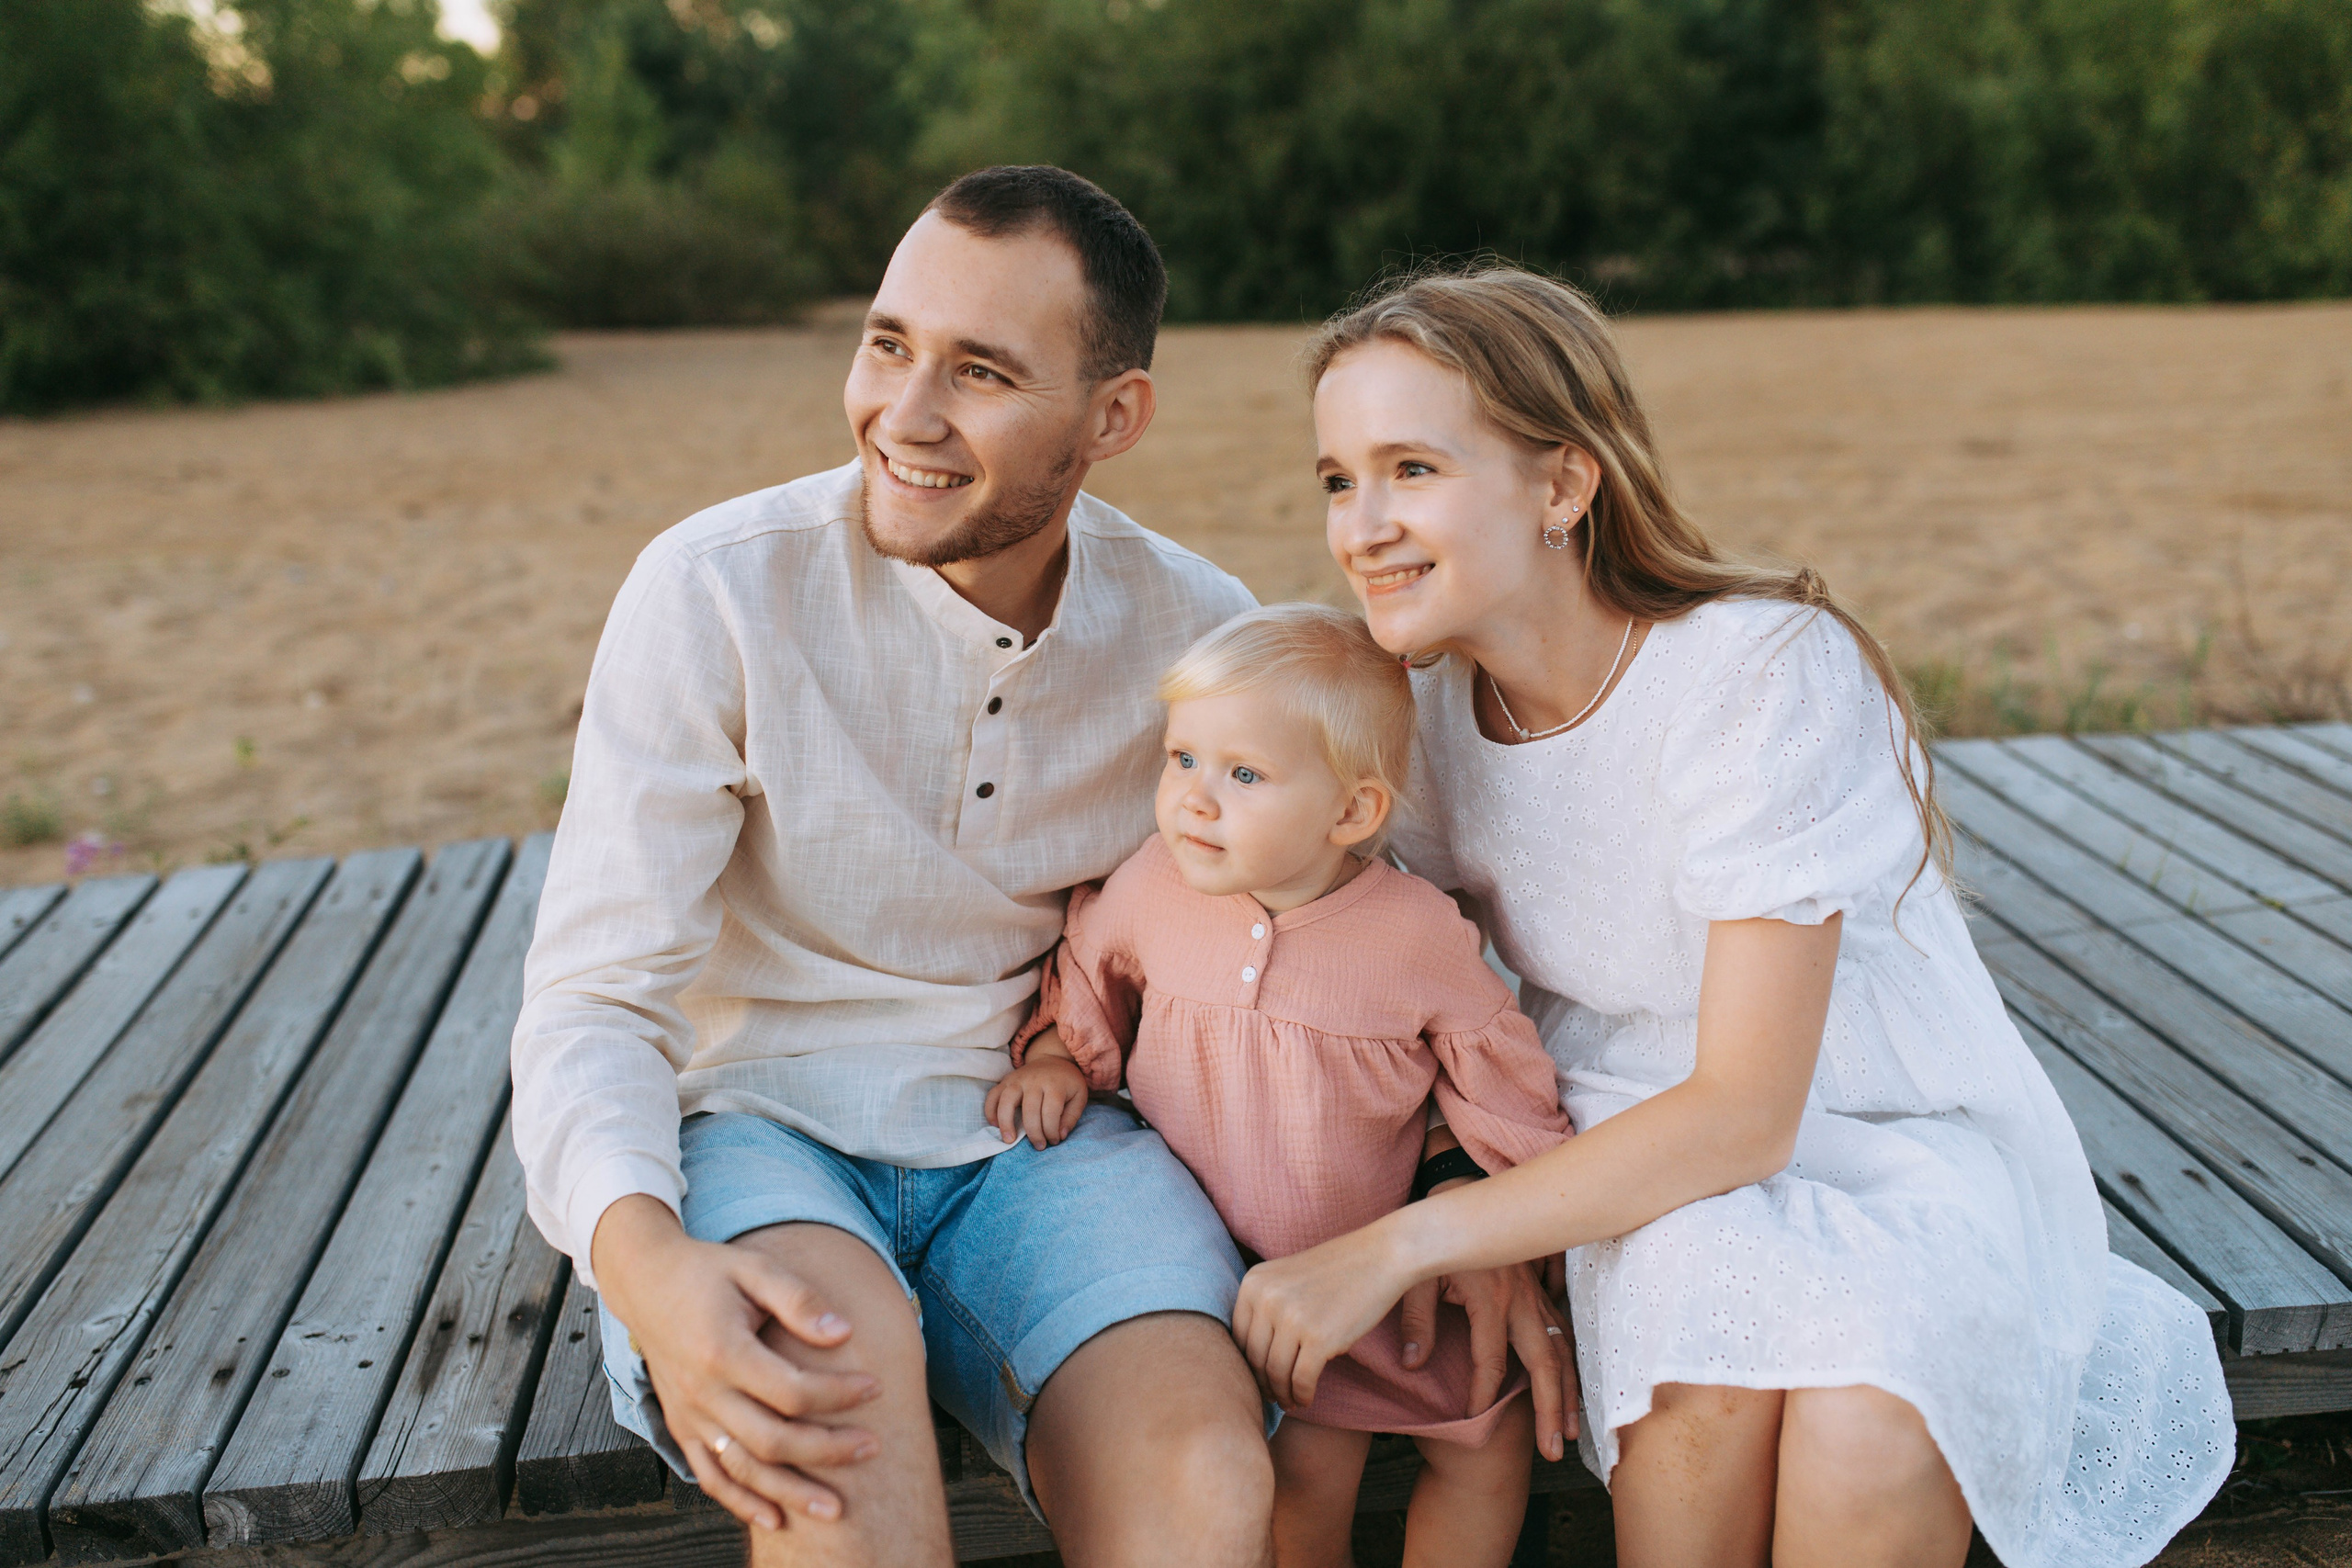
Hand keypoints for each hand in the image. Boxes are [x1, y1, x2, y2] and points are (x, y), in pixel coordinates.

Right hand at [592, 1195, 882, 1530]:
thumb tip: (845, 1333)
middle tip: (873, 1447)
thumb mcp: (755, 1268)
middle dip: (827, 1451)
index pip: (791, 1390)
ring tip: (835, 1509)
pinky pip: (710, 1476)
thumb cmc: (708, 1271)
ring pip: (743, 1469)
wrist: (646, 1281)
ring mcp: (690, 1414)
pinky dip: (741, 1502)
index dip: (837, 1395)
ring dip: (790, 1493)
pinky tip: (775, 1518)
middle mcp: (703, 1392)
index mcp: (723, 1350)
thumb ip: (799, 1300)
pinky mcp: (681, 1426)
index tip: (875, 1386)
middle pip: (772, 1439)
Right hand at [982, 1054, 1088, 1149]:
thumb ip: (1072, 1117)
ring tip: (1009, 1140)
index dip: (1051, 1131)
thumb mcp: (1079, 1096)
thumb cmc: (1067, 1083)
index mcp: (1055, 1085)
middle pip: (1030, 1109)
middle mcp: (1034, 1080)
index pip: (1050, 1112)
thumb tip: (1060, 1136)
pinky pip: (993, 1095)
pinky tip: (995, 1125)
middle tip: (1039, 1146)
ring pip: (1007, 1100)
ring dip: (1006, 1122)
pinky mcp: (1006, 1080)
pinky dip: (990, 1111)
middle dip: (1034, 1133)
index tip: (1054, 1141)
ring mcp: (1018, 1079)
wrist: (1053, 1059)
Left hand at [1232, 1223, 1412, 1409]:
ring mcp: (1292, 1318)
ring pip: (1276, 1373)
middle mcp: (1266, 1298)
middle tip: (1272, 1396)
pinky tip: (1307, 1398)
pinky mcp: (1319, 1338)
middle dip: (1263, 1383)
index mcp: (1254, 1282)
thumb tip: (1250, 1359)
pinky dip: (1302, 1395)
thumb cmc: (1335, 1270)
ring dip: (1282, 1393)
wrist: (1380, 1256)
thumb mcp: (1286, 1277)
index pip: (1238, 1336)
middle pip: (1254, 1357)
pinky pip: (1301, 1380)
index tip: (1258, 1378)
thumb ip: (1264, 1306)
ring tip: (1290, 1400)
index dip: (1247, 1364)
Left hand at [1400, 1255, 1577, 1460]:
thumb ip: (1417, 1319)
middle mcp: (1521, 1300)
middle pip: (1543, 1362)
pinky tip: (1572, 1387)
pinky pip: (1564, 1330)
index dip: (1483, 1393)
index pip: (1492, 1359)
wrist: (1461, 1194)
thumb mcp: (1418, 1275)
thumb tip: (1414, 1363)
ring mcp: (1536, 1295)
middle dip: (1551, 1408)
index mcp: (1490, 1297)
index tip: (1475, 1419)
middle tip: (1552, 1449)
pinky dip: (1572, 1362)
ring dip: (1568, 1391)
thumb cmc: (1435, 1237)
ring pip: (1563, 1349)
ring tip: (1570, 1431)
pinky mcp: (1541, 1290)